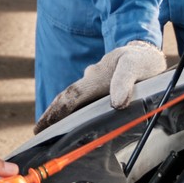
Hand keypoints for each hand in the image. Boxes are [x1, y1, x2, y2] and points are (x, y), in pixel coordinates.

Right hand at [35, 39, 165, 131]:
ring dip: (60, 113)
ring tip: (49, 130)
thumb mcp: (135, 65)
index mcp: (96, 77)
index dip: (57, 112)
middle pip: (66, 98)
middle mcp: (91, 80)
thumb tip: (116, 102)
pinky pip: (83, 100)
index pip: (71, 96)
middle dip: (51, 114)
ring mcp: (94, 83)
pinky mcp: (100, 87)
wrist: (145, 52)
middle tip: (37, 131)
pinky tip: (73, 122)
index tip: (43, 126)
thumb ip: (124, 81)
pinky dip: (74, 111)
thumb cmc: (141, 61)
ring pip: (73, 100)